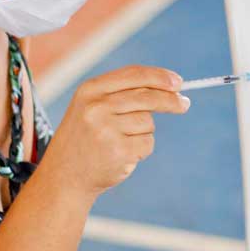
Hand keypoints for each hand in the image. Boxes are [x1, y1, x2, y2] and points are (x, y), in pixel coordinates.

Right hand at [43, 66, 189, 196]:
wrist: (65, 175)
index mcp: (90, 90)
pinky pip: (147, 143)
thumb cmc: (85, 137)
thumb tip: (169, 87)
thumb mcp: (92, 107)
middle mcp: (97, 107)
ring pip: (148, 122)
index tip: (178, 82)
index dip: (159, 77)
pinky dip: (141, 149)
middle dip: (170, 100)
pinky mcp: (118, 151)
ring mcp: (107, 130)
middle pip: (147, 97)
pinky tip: (122, 155)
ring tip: (121, 141)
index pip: (133, 75)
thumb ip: (122, 93)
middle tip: (184, 104)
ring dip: (144, 132)